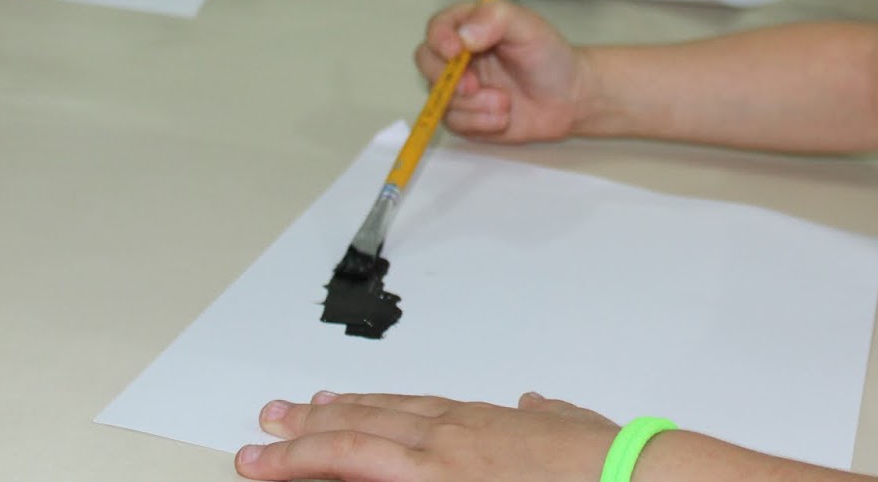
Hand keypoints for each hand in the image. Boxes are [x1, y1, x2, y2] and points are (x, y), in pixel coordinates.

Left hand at [236, 390, 616, 481]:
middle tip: (268, 424)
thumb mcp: (567, 423)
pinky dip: (336, 477)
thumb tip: (536, 402)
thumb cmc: (599, 454)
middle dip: (310, 427)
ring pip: (353, 450)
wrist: (618, 470)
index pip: (402, 409)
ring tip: (260, 455)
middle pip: (364, 425)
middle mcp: (449, 438)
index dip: (359, 406)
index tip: (324, 404)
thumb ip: (544, 413)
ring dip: (301, 452)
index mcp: (477, 420)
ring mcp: (440, 466)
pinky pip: (372, 478)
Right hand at [415, 1, 590, 142]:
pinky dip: (479, 123)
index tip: (456, 52)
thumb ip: (495, 18)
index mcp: (470, 27)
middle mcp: (458, 57)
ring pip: (439, 98)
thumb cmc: (549, 56)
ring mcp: (458, 88)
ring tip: (506, 103)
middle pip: (426, 62)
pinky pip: (454, 123)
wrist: (568, 98)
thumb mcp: (529, 26)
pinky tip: (503, 117)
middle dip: (448, 79)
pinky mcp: (465, 116)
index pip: (438, 28)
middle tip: (474, 86)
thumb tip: (462, 36)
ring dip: (473, 105)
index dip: (440, 40)